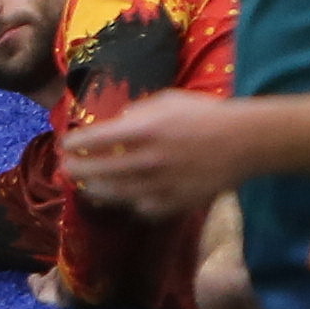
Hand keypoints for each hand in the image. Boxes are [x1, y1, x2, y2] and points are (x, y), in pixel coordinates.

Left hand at [67, 90, 282, 216]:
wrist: (243, 143)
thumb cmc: (206, 115)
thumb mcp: (168, 101)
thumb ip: (139, 112)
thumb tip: (119, 122)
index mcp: (142, 131)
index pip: (94, 140)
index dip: (75, 143)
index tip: (66, 144)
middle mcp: (145, 161)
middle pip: (97, 170)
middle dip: (76, 169)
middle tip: (65, 168)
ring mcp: (158, 185)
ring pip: (115, 193)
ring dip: (96, 189)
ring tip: (86, 185)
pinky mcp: (173, 203)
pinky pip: (141, 207)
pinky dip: (129, 202)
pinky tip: (124, 198)